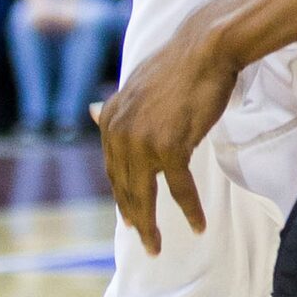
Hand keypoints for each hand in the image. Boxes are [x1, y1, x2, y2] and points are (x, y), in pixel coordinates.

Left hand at [96, 22, 239, 255]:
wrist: (205, 49)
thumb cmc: (179, 65)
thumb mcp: (136, 85)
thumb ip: (118, 107)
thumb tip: (91, 112)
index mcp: (111, 118)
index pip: (112, 168)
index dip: (122, 196)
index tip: (131, 218)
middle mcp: (119, 132)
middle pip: (124, 187)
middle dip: (134, 218)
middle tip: (145, 243)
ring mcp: (142, 141)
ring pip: (144, 194)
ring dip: (151, 225)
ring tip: (156, 247)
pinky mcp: (170, 147)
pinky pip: (179, 188)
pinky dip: (189, 210)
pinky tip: (197, 225)